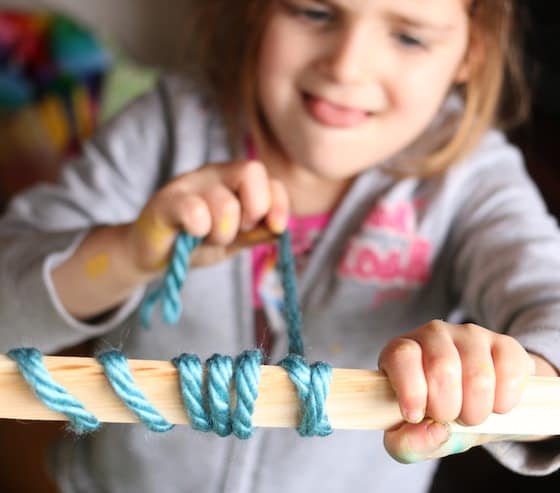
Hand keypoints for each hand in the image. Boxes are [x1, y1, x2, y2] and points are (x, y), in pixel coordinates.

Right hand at [124, 160, 288, 273]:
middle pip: (252, 172)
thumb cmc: (194, 243)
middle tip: (233, 232)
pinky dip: (199, 229)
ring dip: (221, 233)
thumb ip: (256, 233)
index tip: (276, 227)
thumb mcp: (233, 241)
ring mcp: (189, 184)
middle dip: (252, 212)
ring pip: (226, 203)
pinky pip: (195, 211)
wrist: (152, 256)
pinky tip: (189, 234)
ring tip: (204, 238)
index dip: (279, 203)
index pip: (269, 179)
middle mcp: (214, 175)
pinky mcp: (166, 201)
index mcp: (234, 181)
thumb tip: (281, 228)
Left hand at [377, 320, 535, 462]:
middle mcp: (432, 334)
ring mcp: (469, 335)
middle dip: (448, 409)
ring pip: (478, 374)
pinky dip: (505, 401)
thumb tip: (434, 431)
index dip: (411, 390)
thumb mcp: (410, 437)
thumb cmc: (432, 418)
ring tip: (471, 413)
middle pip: (442, 368)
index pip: (402, 356)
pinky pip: (510, 371)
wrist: (475, 409)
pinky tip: (496, 404)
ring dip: (478, 409)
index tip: (416, 416)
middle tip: (449, 417)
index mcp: (400, 351)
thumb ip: (406, 443)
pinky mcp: (503, 342)